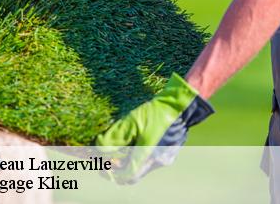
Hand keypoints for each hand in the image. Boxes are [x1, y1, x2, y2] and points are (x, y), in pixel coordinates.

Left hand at [95, 73, 213, 183]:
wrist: (180, 105)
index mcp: (150, 155)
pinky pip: (150, 160)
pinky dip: (138, 156)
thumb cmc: (156, 111)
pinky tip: (133, 143)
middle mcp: (159, 161)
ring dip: (128, 162)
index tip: (102, 165)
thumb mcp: (131, 121)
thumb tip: (99, 147)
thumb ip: (115, 136)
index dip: (112, 173)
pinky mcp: (169, 152)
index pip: (127, 175)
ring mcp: (166, 158)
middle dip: (119, 168)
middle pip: (134, 173)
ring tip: (118, 149)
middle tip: (107, 159)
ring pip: (142, 167)